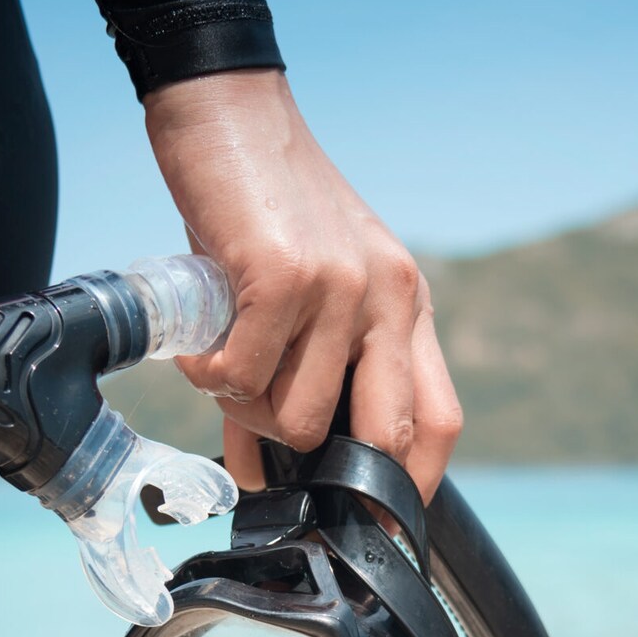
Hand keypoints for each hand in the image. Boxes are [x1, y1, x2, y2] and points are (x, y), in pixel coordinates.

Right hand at [143, 69, 462, 498]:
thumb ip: (305, 371)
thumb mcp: (308, 288)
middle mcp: (388, 298)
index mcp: (406, 305)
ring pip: (297, 417)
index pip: (438, 421)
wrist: (228, 108)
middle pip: (383, 435)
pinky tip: (199, 346)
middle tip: (275, 469)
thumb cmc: (263, 209)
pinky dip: (210, 379)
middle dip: (330, 474)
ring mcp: (340, 287)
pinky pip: (241, 378)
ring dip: (246, 413)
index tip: (376, 528)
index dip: (410, 487)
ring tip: (221, 368)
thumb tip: (269, 469)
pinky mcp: (282, 275)